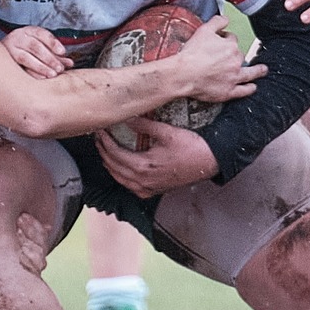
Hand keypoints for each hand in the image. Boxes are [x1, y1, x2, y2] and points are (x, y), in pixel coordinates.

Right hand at [3, 25, 70, 77]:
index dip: (53, 43)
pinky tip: (42, 78)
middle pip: (35, 47)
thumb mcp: (41, 45)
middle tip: (60, 68)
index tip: (63, 52)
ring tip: (53, 74)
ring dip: (41, 67)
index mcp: (29, 31)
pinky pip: (20, 68)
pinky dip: (32, 73)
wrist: (2, 53)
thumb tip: (69, 63)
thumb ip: (55, 54)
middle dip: (49, 58)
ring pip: (26, 58)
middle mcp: (18, 38)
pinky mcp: (7, 61)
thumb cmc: (27, 49)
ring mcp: (10, 49)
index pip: (42, 34)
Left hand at [94, 118, 219, 198]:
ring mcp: (148, 189)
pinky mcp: (153, 191)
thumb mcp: (166, 132)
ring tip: (105, 150)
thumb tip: (126, 117)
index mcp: (143, 167)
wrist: (209, 162)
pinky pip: (130, 186)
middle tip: (99, 138)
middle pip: (113, 167)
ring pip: (119, 179)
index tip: (100, 130)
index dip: (105, 141)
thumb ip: (143, 125)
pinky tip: (121, 168)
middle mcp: (142, 181)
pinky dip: (121, 176)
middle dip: (104, 152)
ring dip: (110, 164)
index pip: (114, 154)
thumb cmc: (191, 147)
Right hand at [175, 16, 265, 103]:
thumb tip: (226, 18)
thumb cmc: (192, 54)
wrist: (184, 74)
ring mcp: (233, 77)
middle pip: (240, 56)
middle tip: (229, 57)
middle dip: (236, 55)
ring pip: (250, 73)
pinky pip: (244, 90)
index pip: (232, 40)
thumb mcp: (203, 30)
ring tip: (263, 70)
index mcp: (230, 46)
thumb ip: (217, 22)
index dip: (226, 40)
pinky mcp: (229, 91)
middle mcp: (235, 61)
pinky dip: (250, 88)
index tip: (222, 42)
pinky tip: (253, 87)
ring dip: (258, 71)